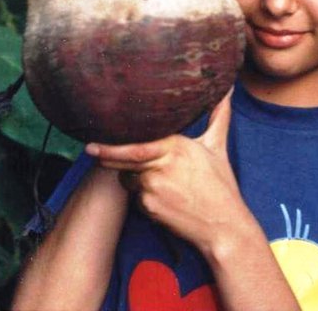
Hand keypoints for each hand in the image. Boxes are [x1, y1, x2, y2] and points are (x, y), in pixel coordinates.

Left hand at [84, 88, 247, 253]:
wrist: (223, 225)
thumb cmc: (220, 185)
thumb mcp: (218, 147)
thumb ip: (218, 117)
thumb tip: (228, 92)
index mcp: (175, 147)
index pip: (137, 142)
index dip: (116, 140)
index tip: (98, 134)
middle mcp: (161, 165)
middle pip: (125, 158)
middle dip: (105, 153)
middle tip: (89, 148)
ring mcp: (153, 188)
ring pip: (129, 178)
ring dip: (131, 176)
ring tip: (155, 178)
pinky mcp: (149, 208)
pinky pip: (136, 197)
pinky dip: (141, 194)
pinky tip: (161, 196)